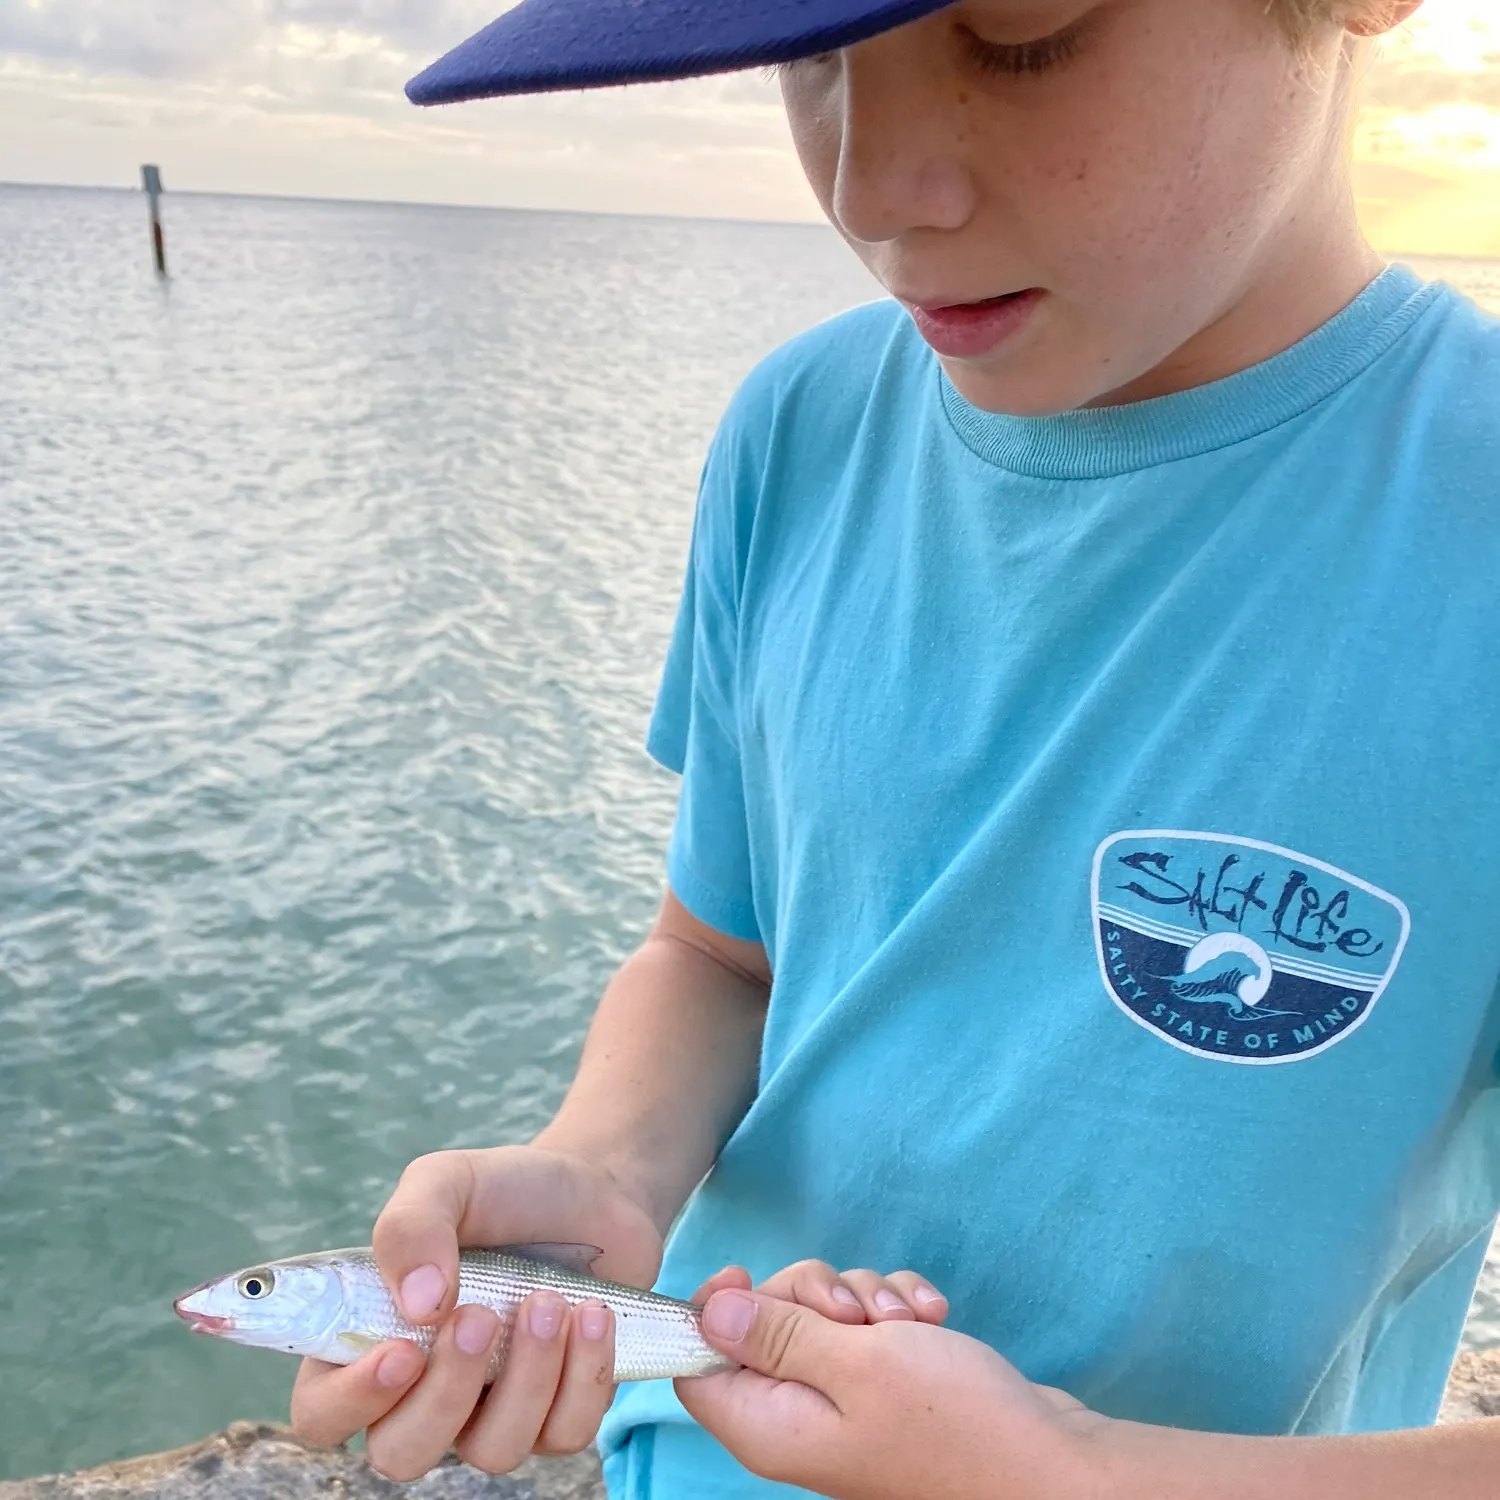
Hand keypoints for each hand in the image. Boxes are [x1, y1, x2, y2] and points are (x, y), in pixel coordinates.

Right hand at [290, 1144, 662, 1480]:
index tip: (402, 1350)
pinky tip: (593, 1315)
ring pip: (493, 1450)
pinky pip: (564, 1435)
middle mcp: (424, 1390)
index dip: (350, 1401)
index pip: (323, 1411)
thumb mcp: (447, 1182)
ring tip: (548, 1300)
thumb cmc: (505, 1192)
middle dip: (446, 1393)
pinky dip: (582, 1375)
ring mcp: (491, 1410)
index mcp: (373, 1338)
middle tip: (482, 1315)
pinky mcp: (559, 1414)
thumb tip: (417, 1304)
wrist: (593, 1193)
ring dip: (527, 1376)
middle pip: (402, 1454)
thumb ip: (411, 1227)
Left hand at [676, 1284, 1100, 1499]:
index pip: (697, 1363)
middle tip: (855, 1311)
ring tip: (909, 1321)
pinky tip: (931, 1315)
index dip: (712, 1310)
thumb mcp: (855, 1364)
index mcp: (769, 1425)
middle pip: (763, 1322)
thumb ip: (776, 1335)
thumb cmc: (951, 1419)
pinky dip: (897, 1309)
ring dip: (865, 1297)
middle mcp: (799, 1415)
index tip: (747, 1272)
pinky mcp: (888, 1383)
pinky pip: (868, 1325)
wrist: (1047, 1461)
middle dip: (811, 1291)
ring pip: (823, 1314)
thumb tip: (706, 1312)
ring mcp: (847, 1399)